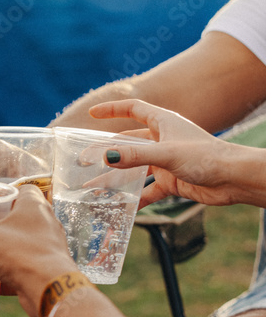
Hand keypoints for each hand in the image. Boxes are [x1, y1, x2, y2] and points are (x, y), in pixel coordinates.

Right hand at [0, 185, 77, 316]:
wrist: (51, 292)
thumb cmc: (23, 255)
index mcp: (34, 205)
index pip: (20, 188)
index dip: (1, 193)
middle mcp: (45, 223)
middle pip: (18, 215)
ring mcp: (48, 247)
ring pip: (22, 240)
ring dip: (3, 244)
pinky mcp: (47, 269)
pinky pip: (24, 263)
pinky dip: (9, 267)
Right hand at [90, 99, 265, 207]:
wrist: (234, 180)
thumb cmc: (207, 157)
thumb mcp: (166, 154)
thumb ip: (135, 155)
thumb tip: (105, 157)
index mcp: (163, 124)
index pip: (133, 109)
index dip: (112, 110)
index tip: (92, 114)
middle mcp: (162, 141)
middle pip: (127, 143)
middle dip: (105, 151)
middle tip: (83, 160)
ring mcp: (166, 161)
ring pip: (134, 169)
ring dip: (115, 179)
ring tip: (93, 187)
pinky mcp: (172, 181)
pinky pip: (148, 189)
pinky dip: (135, 198)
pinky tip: (122, 207)